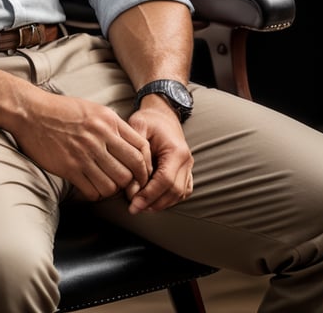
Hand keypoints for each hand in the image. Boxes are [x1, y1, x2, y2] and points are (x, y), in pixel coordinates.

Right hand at [9, 90, 152, 201]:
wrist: (31, 112)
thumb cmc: (61, 110)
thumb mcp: (92, 109)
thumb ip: (112, 126)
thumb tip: (130, 146)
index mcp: (108, 120)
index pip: (141, 148)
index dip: (145, 165)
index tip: (141, 174)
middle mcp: (100, 136)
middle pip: (132, 169)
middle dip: (133, 182)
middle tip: (127, 186)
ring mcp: (85, 153)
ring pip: (114, 184)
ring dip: (113, 189)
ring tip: (106, 185)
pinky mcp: (70, 167)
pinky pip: (93, 191)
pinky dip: (95, 194)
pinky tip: (90, 187)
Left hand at [125, 97, 193, 213]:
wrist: (163, 114)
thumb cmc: (149, 120)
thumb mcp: (138, 126)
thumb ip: (137, 152)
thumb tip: (134, 182)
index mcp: (176, 150)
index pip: (165, 180)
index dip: (149, 195)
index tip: (134, 203)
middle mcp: (186, 161)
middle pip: (173, 191)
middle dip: (153, 203)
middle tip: (134, 208)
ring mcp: (188, 167)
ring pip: (179, 194)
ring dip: (160, 204)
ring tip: (141, 206)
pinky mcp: (186, 171)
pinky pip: (181, 191)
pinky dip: (168, 199)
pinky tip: (153, 201)